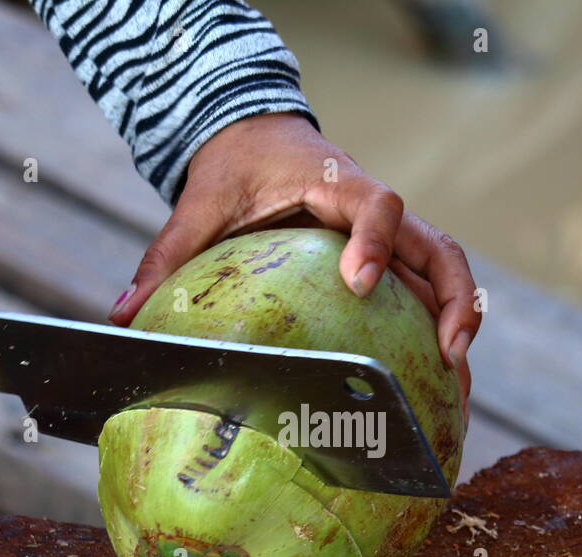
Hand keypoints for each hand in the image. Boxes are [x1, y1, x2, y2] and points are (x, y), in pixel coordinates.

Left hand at [109, 113, 479, 405]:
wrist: (260, 139)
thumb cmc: (234, 170)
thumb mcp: (199, 206)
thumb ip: (167, 256)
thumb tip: (122, 314)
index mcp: (336, 182)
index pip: (376, 203)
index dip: (375, 239)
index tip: (360, 282)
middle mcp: (377, 210)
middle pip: (438, 247)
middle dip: (452, 300)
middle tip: (448, 355)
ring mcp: (392, 238)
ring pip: (444, 276)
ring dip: (459, 328)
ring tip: (456, 391)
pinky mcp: (392, 260)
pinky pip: (426, 295)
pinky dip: (440, 336)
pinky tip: (439, 389)